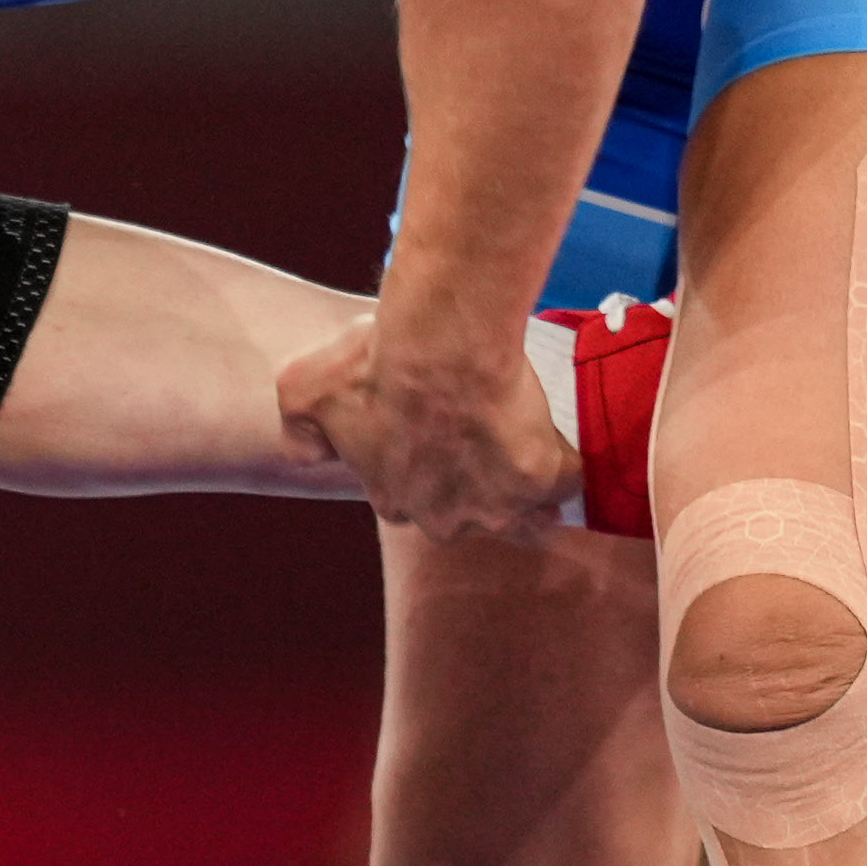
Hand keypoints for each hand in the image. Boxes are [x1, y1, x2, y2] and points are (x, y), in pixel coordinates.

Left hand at [274, 308, 572, 536]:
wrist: (439, 347)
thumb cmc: (373, 362)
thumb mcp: (304, 390)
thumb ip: (301, 427)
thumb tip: (308, 452)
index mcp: (394, 500)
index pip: (412, 499)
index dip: (425, 467)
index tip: (434, 433)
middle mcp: (445, 518)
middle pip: (469, 514)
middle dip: (476, 485)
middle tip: (483, 435)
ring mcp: (497, 506)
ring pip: (521, 512)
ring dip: (525, 490)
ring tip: (529, 448)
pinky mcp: (542, 481)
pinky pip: (565, 481)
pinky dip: (565, 462)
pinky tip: (559, 437)